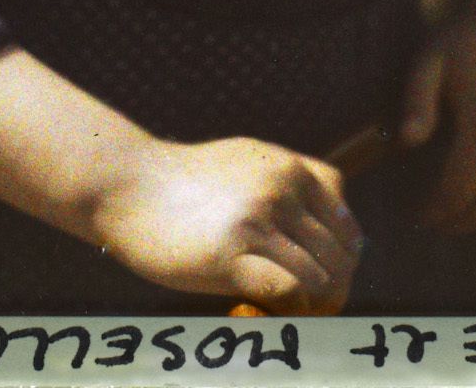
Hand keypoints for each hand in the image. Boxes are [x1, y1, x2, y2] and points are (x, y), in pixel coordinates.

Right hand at [92, 135, 363, 312]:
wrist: (129, 186)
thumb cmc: (186, 181)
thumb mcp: (247, 160)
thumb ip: (288, 184)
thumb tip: (335, 227)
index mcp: (289, 167)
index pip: (346, 221)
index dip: (343, 257)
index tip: (327, 279)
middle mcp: (281, 189)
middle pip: (340, 254)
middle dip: (333, 287)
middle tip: (310, 308)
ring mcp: (258, 220)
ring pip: (321, 277)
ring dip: (314, 306)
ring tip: (291, 313)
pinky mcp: (231, 255)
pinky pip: (289, 292)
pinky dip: (289, 310)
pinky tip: (268, 309)